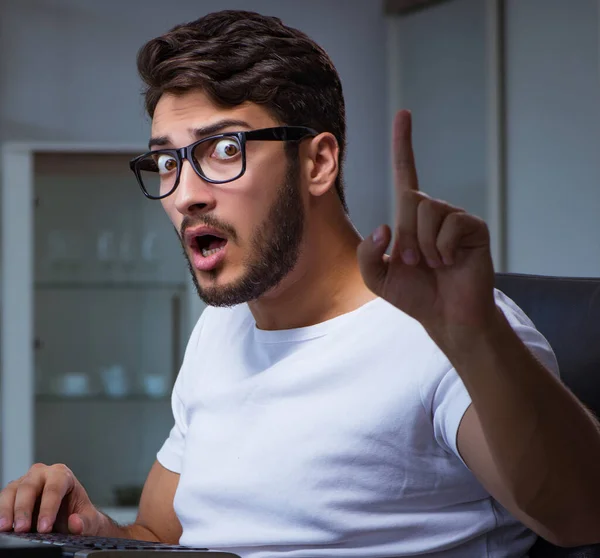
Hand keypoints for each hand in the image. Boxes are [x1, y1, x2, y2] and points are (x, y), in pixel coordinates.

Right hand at [0, 463, 104, 534]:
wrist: (68, 516)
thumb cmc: (77, 513)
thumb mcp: (88, 519)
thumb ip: (85, 522)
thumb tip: (75, 522)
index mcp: (63, 475)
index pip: (54, 488)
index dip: (48, 508)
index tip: (45, 527)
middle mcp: (42, 474)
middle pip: (29, 486)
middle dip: (24, 509)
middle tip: (23, 529)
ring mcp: (25, 482)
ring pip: (12, 491)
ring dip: (8, 510)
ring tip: (6, 528)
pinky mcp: (13, 493)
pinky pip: (3, 499)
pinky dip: (1, 512)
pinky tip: (2, 525)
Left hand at [357, 110, 496, 348]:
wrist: (446, 315)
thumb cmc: (414, 295)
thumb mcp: (377, 277)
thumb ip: (366, 253)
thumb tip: (384, 225)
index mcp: (410, 218)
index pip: (405, 174)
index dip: (403, 145)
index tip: (403, 114)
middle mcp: (433, 212)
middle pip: (411, 200)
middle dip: (407, 236)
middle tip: (414, 263)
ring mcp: (454, 218)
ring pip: (429, 210)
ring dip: (425, 244)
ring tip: (434, 264)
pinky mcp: (473, 227)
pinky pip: (452, 223)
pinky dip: (443, 248)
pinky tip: (451, 262)